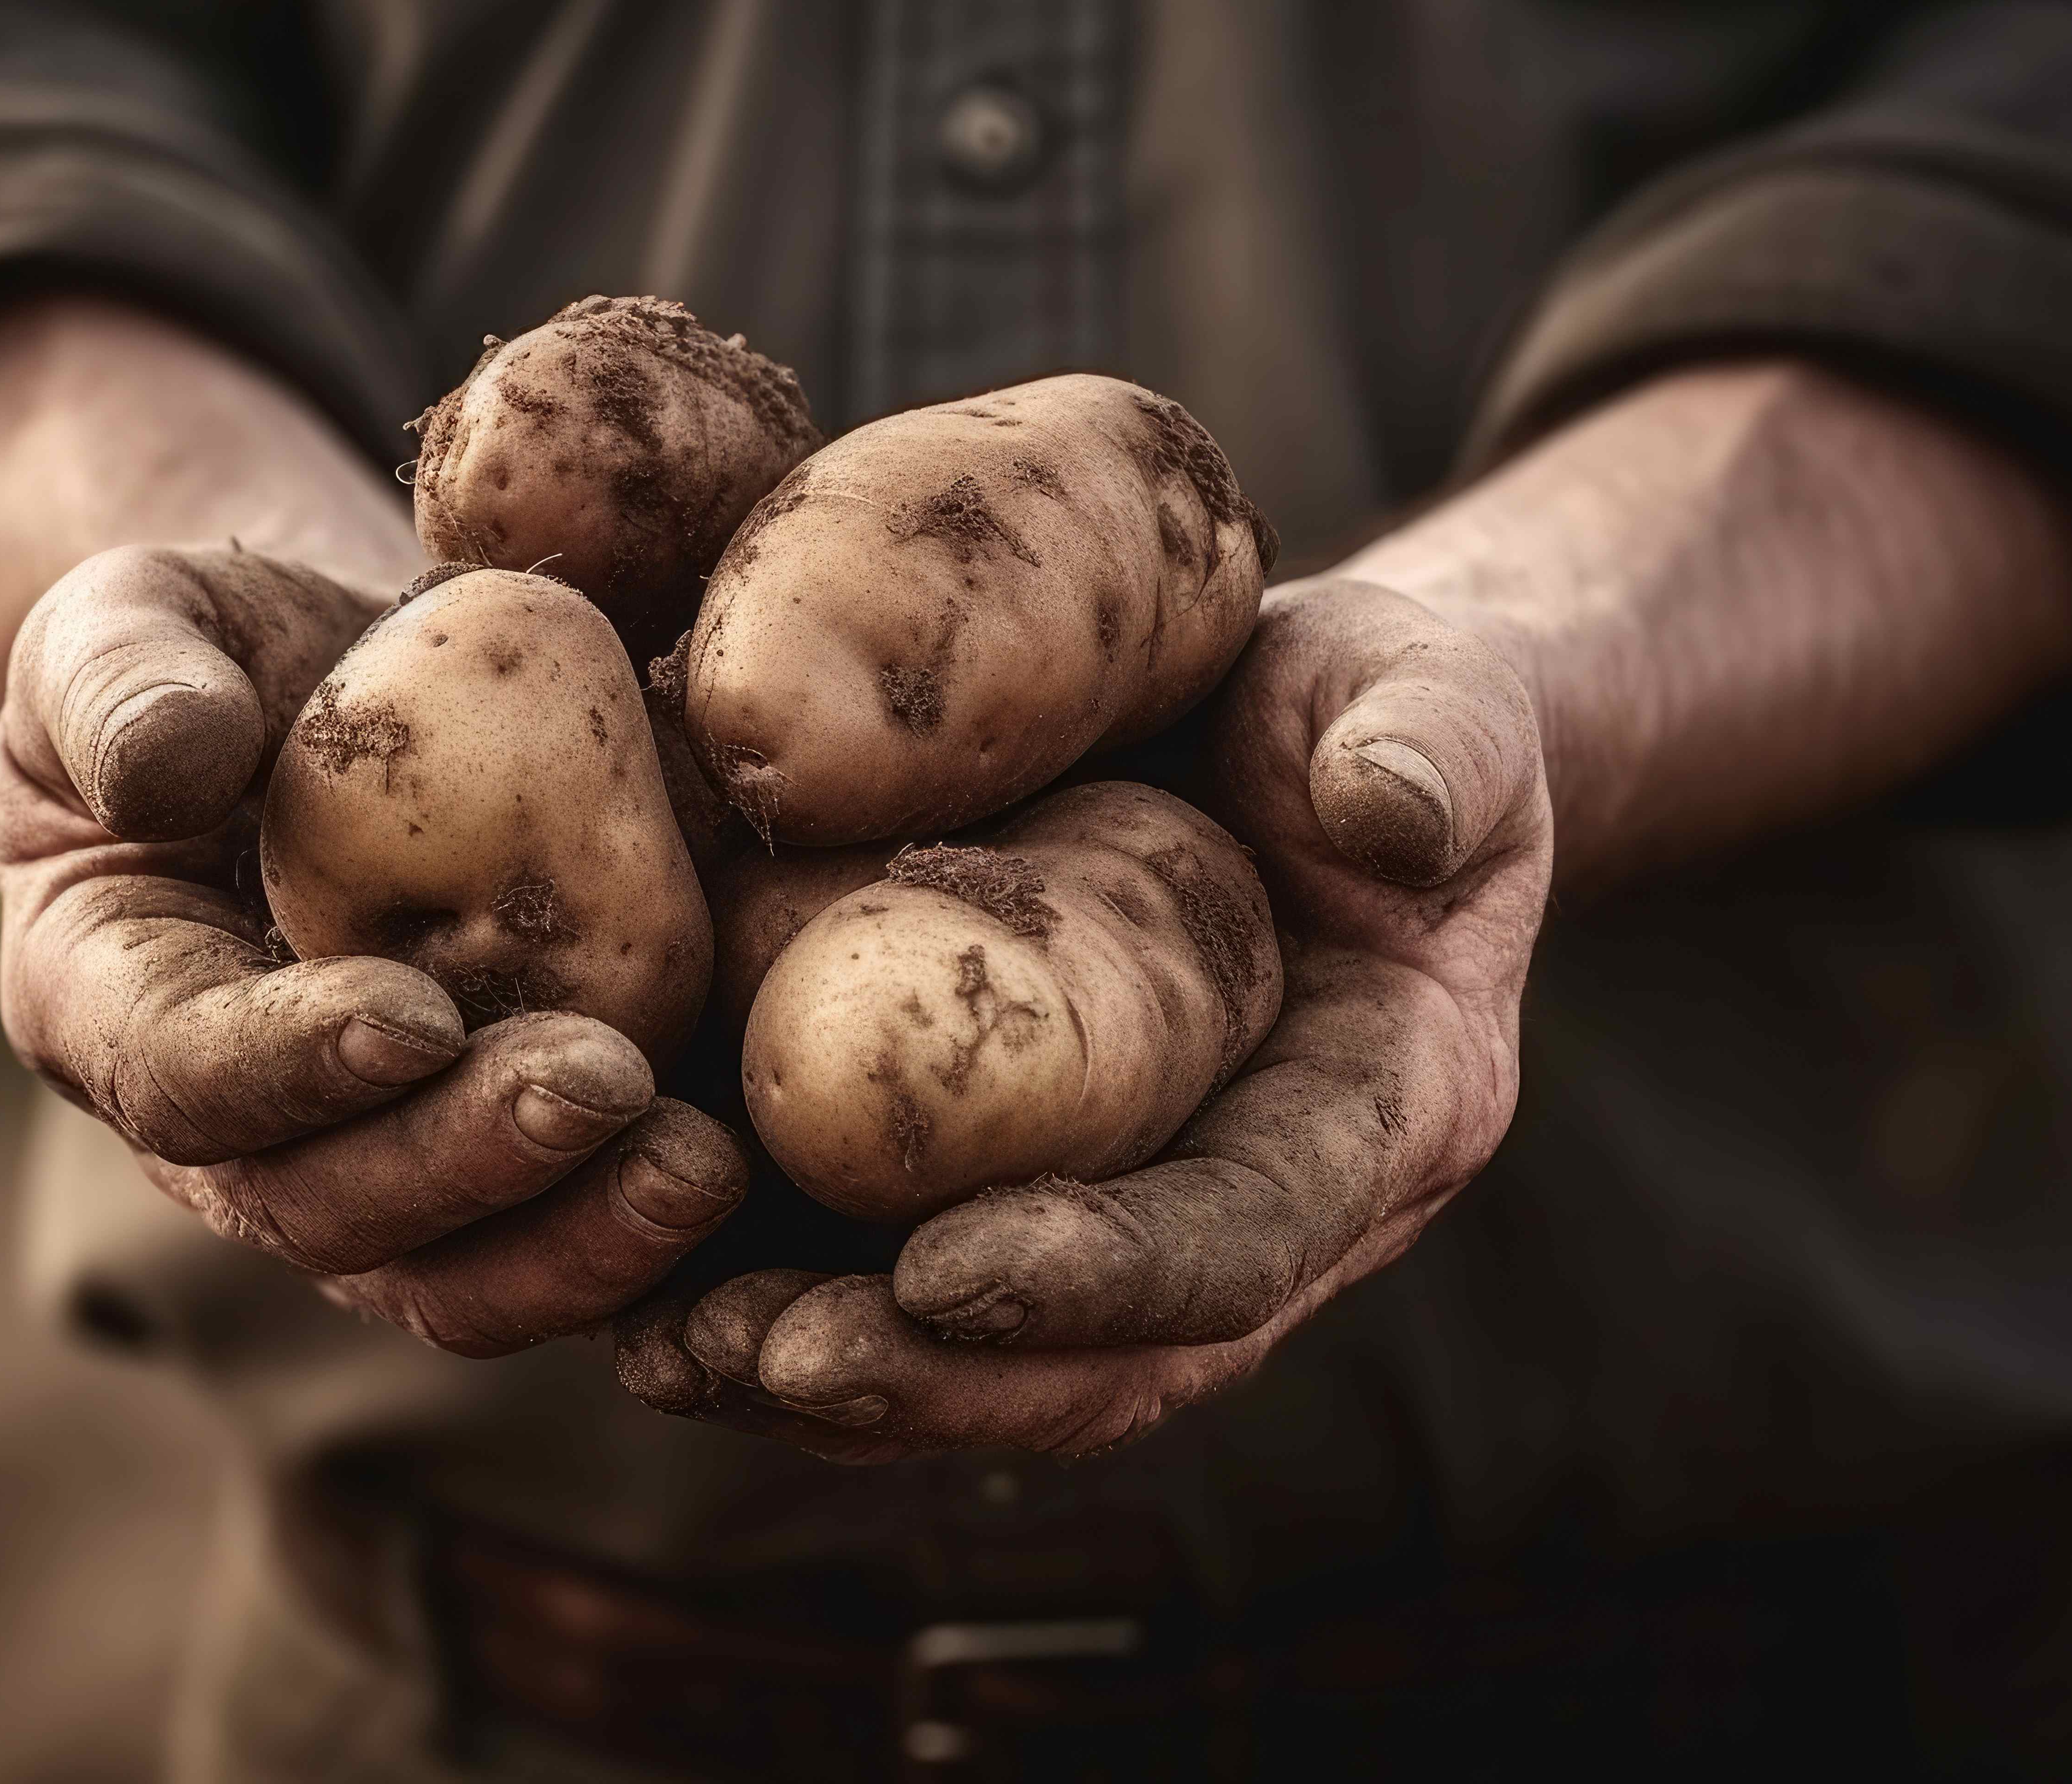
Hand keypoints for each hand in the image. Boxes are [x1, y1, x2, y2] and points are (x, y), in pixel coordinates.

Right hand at [0, 543, 757, 1361]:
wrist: (342, 687)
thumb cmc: (211, 650)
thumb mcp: (126, 622)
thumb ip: (119, 686)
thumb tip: (163, 771)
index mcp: (109, 1005)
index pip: (182, 1076)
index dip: (289, 1065)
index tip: (412, 1015)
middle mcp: (233, 1131)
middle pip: (330, 1208)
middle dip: (465, 1160)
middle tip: (599, 1087)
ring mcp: (370, 1169)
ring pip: (455, 1273)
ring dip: (577, 1239)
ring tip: (699, 1167)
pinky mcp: (501, 1172)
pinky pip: (564, 1253)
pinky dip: (649, 1250)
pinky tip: (751, 1187)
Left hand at [617, 577, 1548, 1459]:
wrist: (1287, 734)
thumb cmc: (1361, 706)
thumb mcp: (1427, 694)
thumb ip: (1431, 742)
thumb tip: (1386, 814)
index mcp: (1377, 1116)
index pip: (1240, 1241)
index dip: (1101, 1277)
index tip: (941, 1270)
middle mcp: (1255, 1210)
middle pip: (1097, 1360)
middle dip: (931, 1375)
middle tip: (765, 1355)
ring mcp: (1127, 1214)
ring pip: (984, 1359)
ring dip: (827, 1377)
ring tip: (668, 1351)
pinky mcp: (1014, 1184)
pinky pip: (896, 1282)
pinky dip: (774, 1295)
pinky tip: (640, 1288)